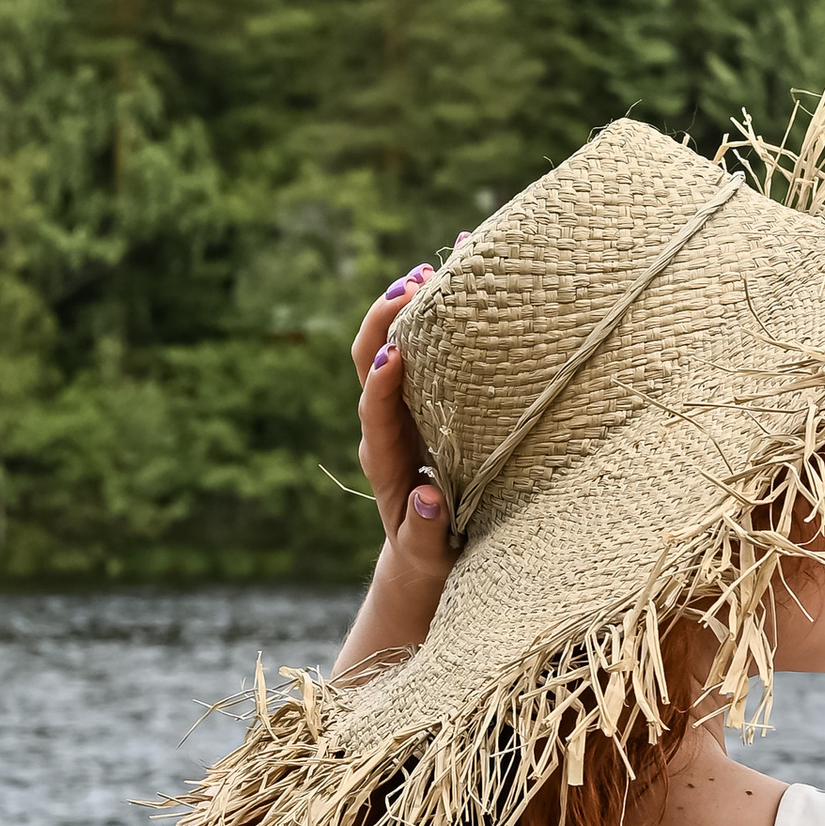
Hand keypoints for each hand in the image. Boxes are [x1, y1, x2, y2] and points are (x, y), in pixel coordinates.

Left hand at [336, 266, 455, 677]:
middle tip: (415, 283)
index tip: (395, 353)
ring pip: (392, 345)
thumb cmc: (432, 558)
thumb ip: (427, 532)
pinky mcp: (419, 400)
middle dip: (385, 319)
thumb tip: (428, 498)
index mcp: (385, 459)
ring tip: (433, 267)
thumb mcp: (431, 555)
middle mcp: (385, 425)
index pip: (375, 410)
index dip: (382, 381)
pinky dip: (431, 311)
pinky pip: (419, 349)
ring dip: (407, 305)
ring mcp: (400, 408)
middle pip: (369, 359)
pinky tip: (455, 275)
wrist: (423, 556)